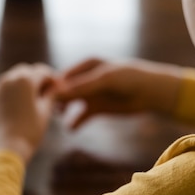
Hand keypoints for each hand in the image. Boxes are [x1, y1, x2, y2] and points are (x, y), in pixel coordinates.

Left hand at [0, 63, 56, 162]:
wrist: (3, 149)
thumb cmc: (29, 131)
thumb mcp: (45, 112)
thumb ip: (50, 95)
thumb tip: (54, 88)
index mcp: (25, 80)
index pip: (42, 71)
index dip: (51, 78)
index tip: (56, 86)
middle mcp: (8, 79)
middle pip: (25, 71)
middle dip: (35, 78)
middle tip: (43, 92)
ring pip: (10, 79)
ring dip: (20, 85)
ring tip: (28, 100)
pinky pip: (0, 91)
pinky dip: (8, 94)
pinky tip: (14, 107)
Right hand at [56, 58, 183, 128]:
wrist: (151, 92)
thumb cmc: (129, 78)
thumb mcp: (104, 80)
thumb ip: (82, 87)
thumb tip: (59, 93)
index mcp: (86, 65)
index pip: (63, 76)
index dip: (53, 87)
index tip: (43, 99)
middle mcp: (85, 79)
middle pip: (64, 90)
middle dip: (56, 100)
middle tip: (47, 111)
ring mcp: (91, 94)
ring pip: (70, 103)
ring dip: (63, 111)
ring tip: (58, 118)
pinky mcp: (97, 108)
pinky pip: (81, 116)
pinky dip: (75, 123)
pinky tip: (71, 129)